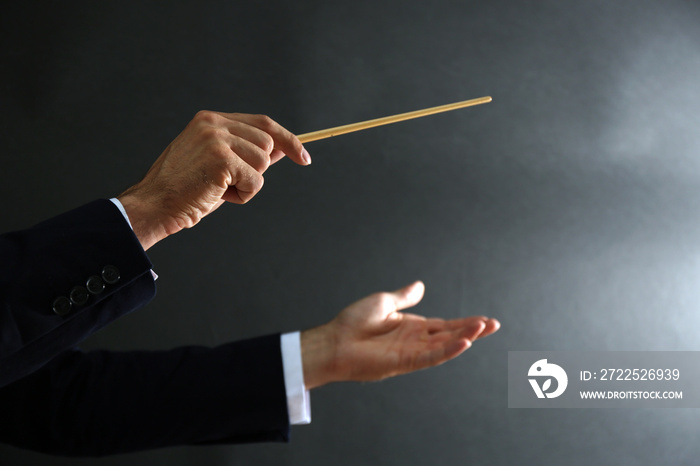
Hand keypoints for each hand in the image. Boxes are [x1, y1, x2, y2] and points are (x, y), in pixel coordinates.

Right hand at [118, 111, 310, 249]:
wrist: (154, 205)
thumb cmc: (186, 191)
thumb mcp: (220, 166)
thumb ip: (248, 154)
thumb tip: (283, 149)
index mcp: (211, 120)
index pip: (263, 123)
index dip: (287, 140)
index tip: (304, 156)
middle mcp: (214, 124)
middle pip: (267, 144)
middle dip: (256, 170)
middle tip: (226, 183)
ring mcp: (217, 139)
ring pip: (264, 163)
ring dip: (248, 184)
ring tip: (219, 189)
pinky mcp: (221, 159)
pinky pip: (255, 181)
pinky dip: (243, 195)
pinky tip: (218, 195)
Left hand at [301, 281, 499, 388]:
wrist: (334, 341)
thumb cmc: (353, 322)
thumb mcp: (383, 302)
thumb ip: (404, 297)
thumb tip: (421, 285)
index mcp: (412, 327)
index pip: (445, 325)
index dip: (465, 322)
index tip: (485, 320)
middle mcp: (415, 340)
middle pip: (450, 335)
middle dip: (472, 330)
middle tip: (494, 324)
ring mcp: (412, 353)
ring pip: (445, 346)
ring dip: (465, 338)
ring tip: (483, 328)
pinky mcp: (405, 362)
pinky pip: (431, 357)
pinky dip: (448, 351)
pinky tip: (463, 343)